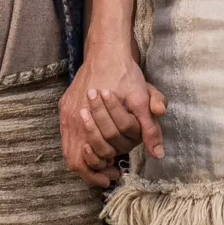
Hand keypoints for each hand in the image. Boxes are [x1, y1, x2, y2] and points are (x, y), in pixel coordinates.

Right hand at [63, 50, 164, 184]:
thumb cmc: (125, 74)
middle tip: (110, 173)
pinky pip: (66, 136)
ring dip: (84, 160)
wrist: (107, 49)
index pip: (88, 159)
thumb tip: (158, 154)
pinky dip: (78, 146)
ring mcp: (66, 113)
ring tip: (102, 164)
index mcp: (89, 119)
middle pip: (75, 159)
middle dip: (92, 171)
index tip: (115, 175)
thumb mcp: (142, 100)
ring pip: (68, 150)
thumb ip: (149, 129)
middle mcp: (73, 119)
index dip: (101, 173)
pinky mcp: (65, 107)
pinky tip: (92, 146)